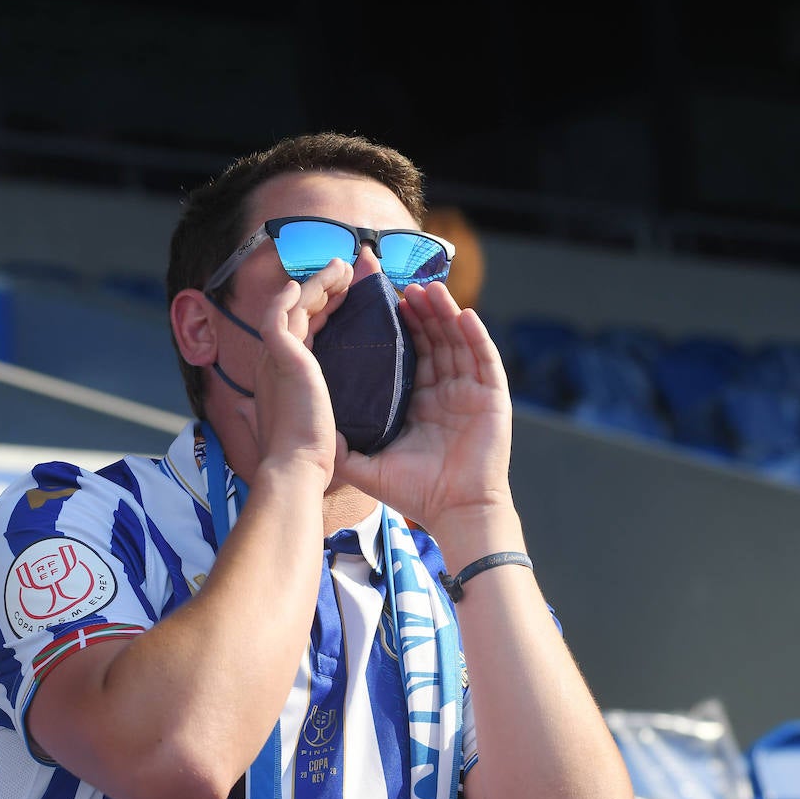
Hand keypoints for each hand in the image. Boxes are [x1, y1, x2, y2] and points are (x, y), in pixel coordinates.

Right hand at [237, 260, 352, 483]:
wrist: (297, 468)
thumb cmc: (306, 459)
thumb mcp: (301, 426)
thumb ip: (276, 415)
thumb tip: (244, 410)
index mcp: (280, 378)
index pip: (301, 332)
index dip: (321, 311)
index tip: (343, 297)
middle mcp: (272, 364)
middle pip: (298, 313)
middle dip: (321, 290)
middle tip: (346, 272)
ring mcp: (273, 358)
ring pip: (293, 307)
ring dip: (317, 284)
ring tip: (343, 266)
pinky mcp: (281, 355)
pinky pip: (280, 315)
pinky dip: (290, 297)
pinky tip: (311, 280)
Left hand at [335, 280, 513, 529]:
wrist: (454, 512)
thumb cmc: (415, 492)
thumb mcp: (367, 465)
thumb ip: (340, 446)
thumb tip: (307, 430)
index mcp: (419, 402)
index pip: (410, 354)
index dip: (399, 327)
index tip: (383, 303)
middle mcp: (446, 392)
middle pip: (434, 340)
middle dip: (420, 312)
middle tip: (403, 287)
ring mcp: (471, 392)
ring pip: (458, 341)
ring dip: (445, 314)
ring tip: (428, 290)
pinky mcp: (492, 397)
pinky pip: (484, 358)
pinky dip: (475, 335)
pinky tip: (463, 314)